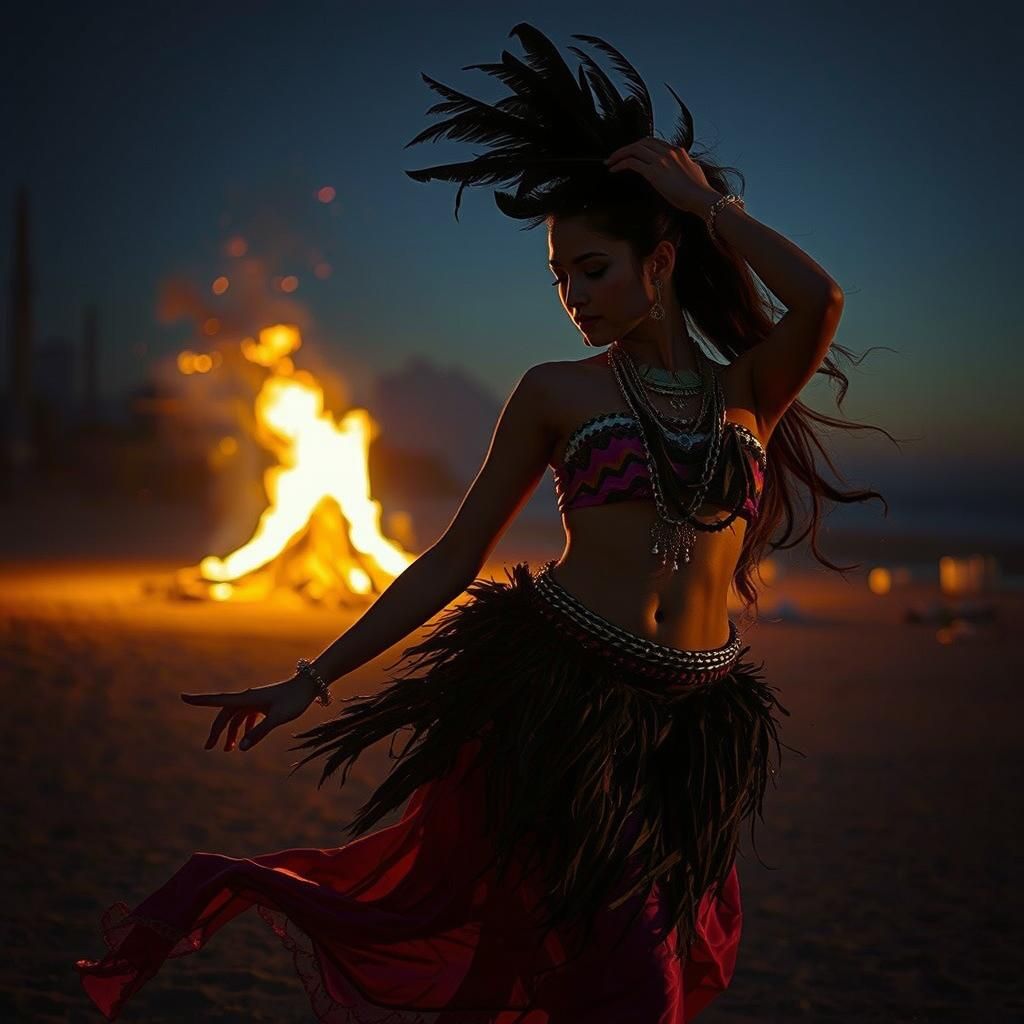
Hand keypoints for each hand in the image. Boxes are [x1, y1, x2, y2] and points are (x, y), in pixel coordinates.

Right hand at [180, 675, 319, 751]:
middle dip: (216, 731)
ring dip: (230, 732)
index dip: (200, 700)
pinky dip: (244, 728)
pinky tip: (245, 741)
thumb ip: (259, 732)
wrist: (310, 686)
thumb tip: (240, 747)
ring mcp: (255, 701)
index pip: (218, 700)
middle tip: (208, 748)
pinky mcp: (263, 704)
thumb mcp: (277, 718)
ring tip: (228, 750)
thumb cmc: (294, 700)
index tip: (182, 697)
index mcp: (246, 698)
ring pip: (236, 717)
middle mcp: (247, 698)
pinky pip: (247, 716)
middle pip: (225, 714)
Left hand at [604, 137, 718, 215]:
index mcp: (677, 150)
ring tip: (609, 162)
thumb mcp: (693, 171)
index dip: (639, 146)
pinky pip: (631, 163)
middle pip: (641, 142)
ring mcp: (660, 160)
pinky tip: (613, 170)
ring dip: (619, 154)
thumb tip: (685, 167)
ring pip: (634, 149)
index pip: (653, 142)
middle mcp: (668, 152)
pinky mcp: (654, 172)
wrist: (702, 198)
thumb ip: (686, 165)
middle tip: (614, 156)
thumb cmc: (699, 190)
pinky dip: (620, 164)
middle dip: (626, 148)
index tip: (630, 153)